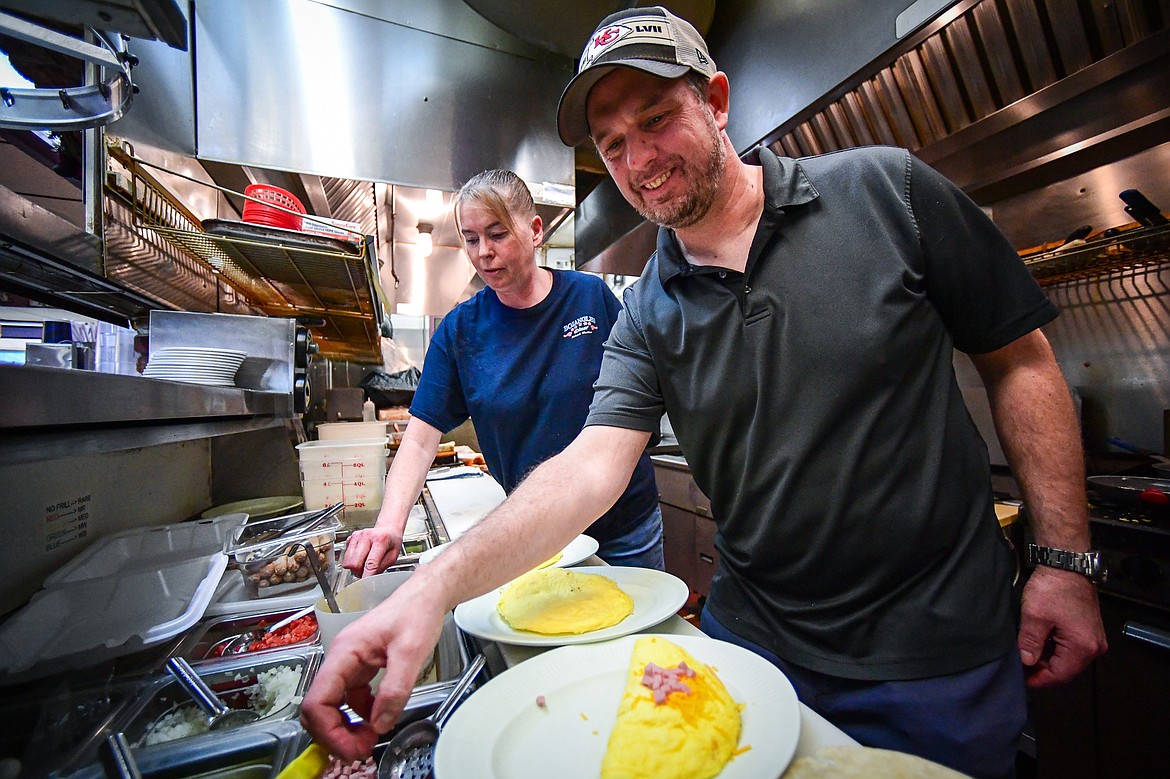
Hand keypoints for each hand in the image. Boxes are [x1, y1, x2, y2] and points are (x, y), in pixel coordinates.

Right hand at [299, 579, 447, 760]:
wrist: (426, 596)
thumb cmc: (416, 612)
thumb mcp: (411, 652)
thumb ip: (394, 690)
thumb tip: (380, 723)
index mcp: (346, 652)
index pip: (319, 699)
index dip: (329, 730)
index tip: (351, 747)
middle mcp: (342, 658)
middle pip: (320, 707)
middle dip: (335, 733)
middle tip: (359, 749)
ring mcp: (351, 663)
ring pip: (334, 705)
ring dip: (346, 727)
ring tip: (369, 739)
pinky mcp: (362, 668)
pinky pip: (352, 698)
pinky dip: (360, 714)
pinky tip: (378, 718)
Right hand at [342, 525, 402, 577]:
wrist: (387, 529)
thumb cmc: (392, 542)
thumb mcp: (393, 556)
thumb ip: (382, 567)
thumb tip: (371, 578)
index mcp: (380, 540)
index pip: (371, 563)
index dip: (367, 576)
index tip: (366, 585)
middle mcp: (366, 536)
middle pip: (354, 563)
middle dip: (359, 573)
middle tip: (366, 574)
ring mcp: (357, 536)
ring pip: (347, 561)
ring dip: (355, 568)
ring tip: (364, 566)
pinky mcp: (350, 538)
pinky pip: (346, 556)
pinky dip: (352, 561)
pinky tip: (360, 558)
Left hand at [1017, 566, 1107, 686]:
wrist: (1067, 563)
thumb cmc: (1053, 587)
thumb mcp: (1034, 616)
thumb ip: (1029, 642)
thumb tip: (1026, 661)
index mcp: (1083, 647)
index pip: (1060, 674)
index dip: (1039, 679)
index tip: (1023, 679)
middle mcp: (1094, 646)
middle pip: (1067, 669)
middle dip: (1044, 670)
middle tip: (1023, 667)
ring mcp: (1094, 637)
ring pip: (1069, 659)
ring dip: (1049, 659)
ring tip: (1028, 655)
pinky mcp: (1089, 628)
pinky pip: (1072, 647)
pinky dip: (1056, 649)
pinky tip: (1040, 644)